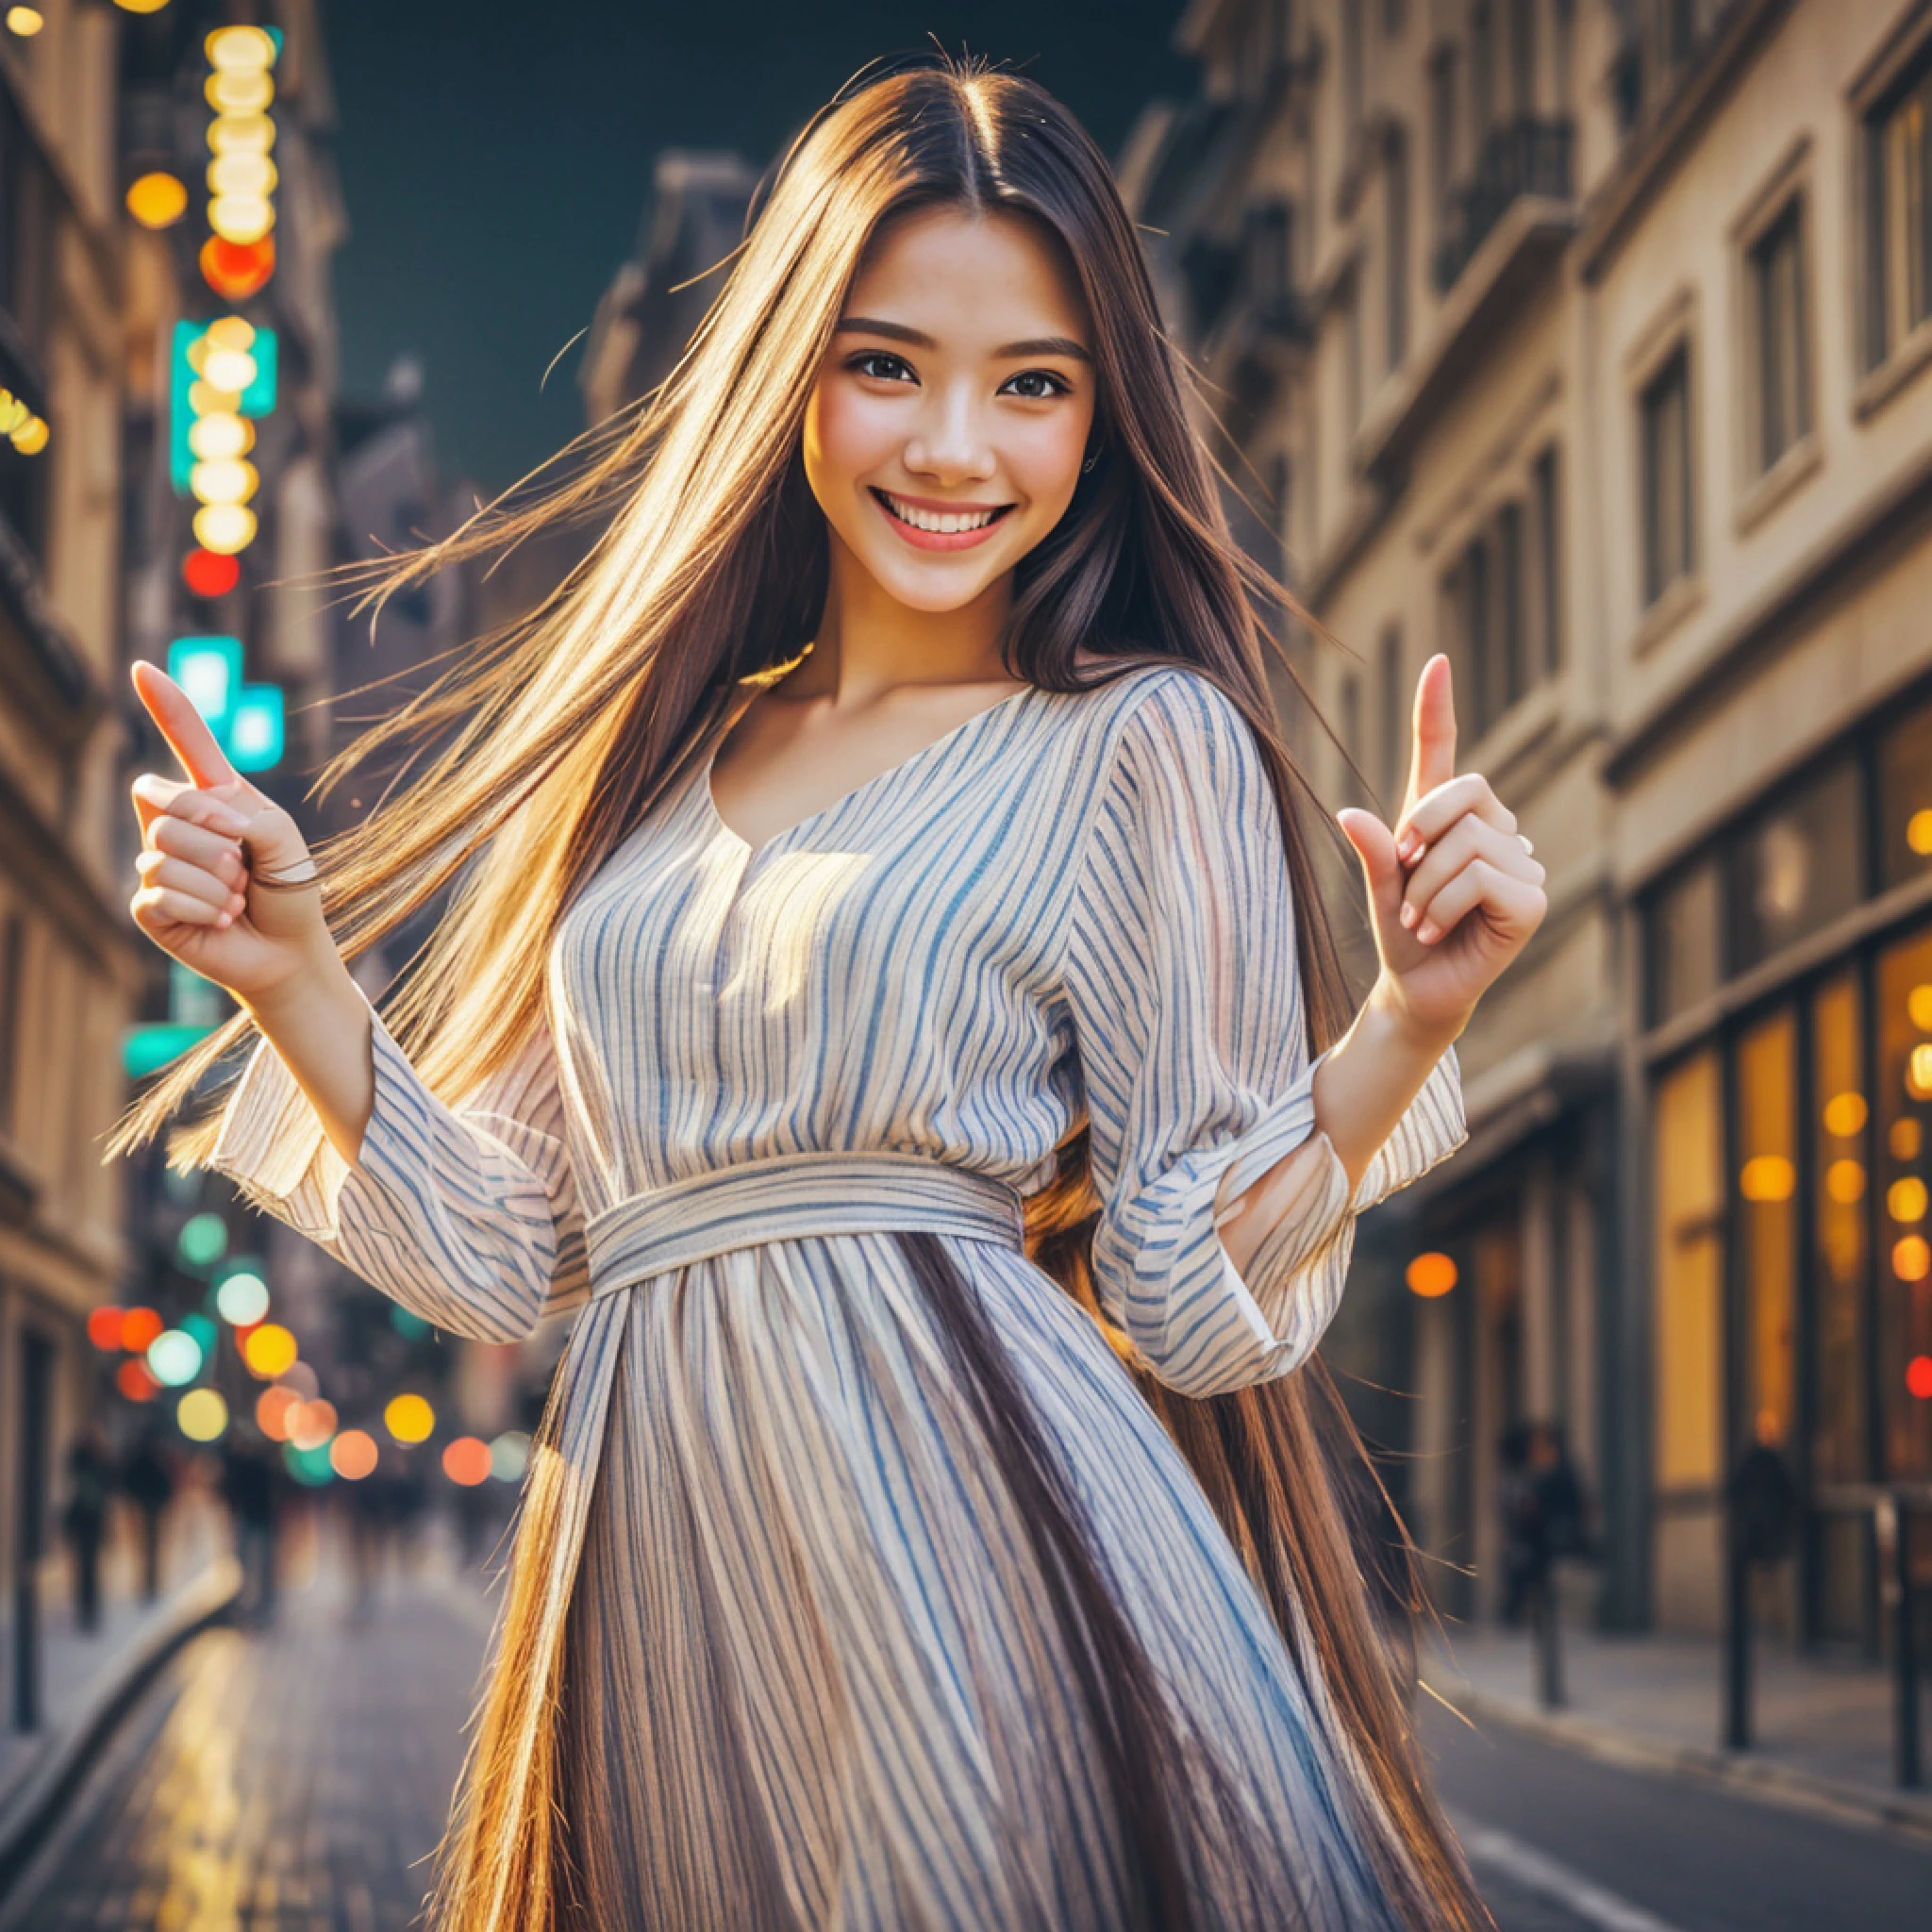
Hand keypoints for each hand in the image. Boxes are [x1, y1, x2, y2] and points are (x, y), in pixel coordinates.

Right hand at [128, 659, 332, 1004]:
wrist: (289, 951)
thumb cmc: (289, 892)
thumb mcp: (285, 842)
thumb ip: (249, 816)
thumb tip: (203, 826)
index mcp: (217, 797)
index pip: (188, 742)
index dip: (167, 706)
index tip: (143, 669)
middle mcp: (179, 823)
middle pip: (164, 800)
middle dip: (214, 835)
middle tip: (245, 867)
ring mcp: (157, 862)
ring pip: (165, 849)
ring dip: (218, 880)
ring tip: (238, 897)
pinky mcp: (148, 905)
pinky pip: (161, 892)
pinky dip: (205, 907)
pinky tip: (223, 918)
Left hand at [1335, 653, 1544, 1043]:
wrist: (1417, 988)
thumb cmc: (1402, 935)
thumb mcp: (1379, 890)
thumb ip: (1374, 851)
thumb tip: (1350, 814)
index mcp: (1446, 819)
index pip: (1444, 754)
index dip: (1437, 709)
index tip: (1436, 663)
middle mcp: (1493, 831)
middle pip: (1464, 794)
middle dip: (1420, 837)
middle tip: (1406, 885)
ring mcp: (1520, 863)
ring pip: (1468, 842)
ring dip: (1428, 888)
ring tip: (1422, 919)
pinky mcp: (1532, 898)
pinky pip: (1482, 876)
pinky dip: (1447, 905)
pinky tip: (1440, 929)